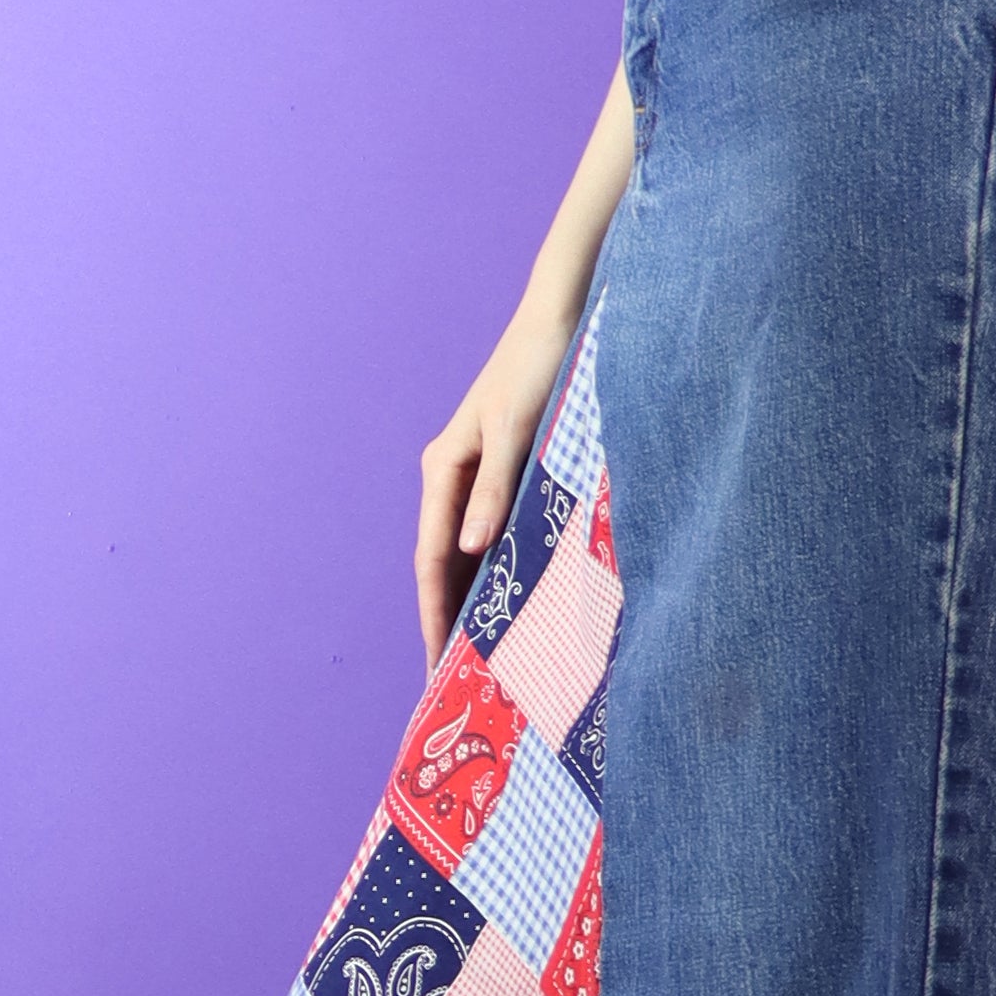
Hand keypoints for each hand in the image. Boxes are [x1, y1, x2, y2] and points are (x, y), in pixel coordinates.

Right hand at [417, 305, 574, 662]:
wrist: (563, 318)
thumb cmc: (537, 367)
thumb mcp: (516, 430)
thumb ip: (496, 490)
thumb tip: (471, 550)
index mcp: (445, 469)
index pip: (431, 558)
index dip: (433, 612)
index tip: (437, 661)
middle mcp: (457, 478)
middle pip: (446, 563)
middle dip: (448, 617)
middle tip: (458, 677)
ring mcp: (482, 477)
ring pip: (473, 552)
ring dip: (475, 599)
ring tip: (486, 654)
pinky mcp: (512, 473)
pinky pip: (501, 534)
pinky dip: (503, 569)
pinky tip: (519, 600)